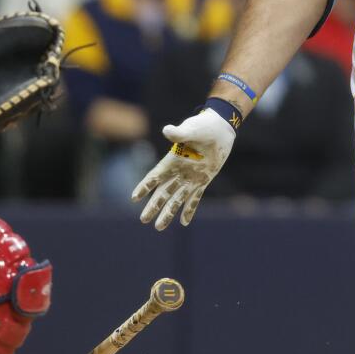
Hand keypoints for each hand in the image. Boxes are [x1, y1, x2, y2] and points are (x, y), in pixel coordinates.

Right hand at [131, 109, 236, 230]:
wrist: (220, 129)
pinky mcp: (203, 180)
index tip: (134, 198)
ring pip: (176, 199)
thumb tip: (166, 130)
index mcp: (173, 160)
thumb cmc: (203, 126)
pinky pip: (195, 198)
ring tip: (158, 227)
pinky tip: (184, 223)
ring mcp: (191, 178)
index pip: (155, 176)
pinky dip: (189, 210)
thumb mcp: (191, 130)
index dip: (145, 186)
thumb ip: (179, 133)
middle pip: (163, 192)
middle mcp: (179, 172)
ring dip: (168, 213)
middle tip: (143, 220)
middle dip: (153, 206)